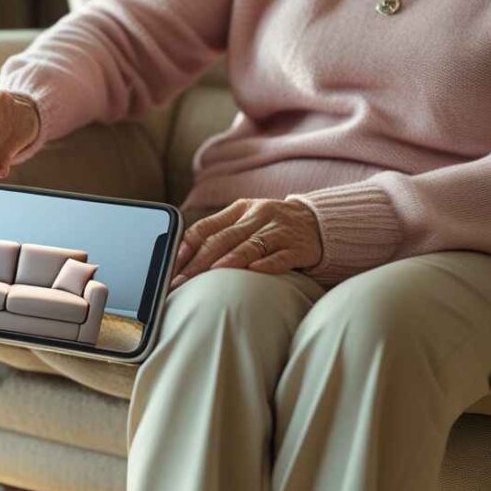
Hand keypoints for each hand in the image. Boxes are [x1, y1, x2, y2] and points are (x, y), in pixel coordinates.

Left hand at [170, 197, 322, 289]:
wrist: (319, 222)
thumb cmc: (273, 226)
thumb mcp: (246, 220)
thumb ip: (219, 233)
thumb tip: (181, 255)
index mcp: (240, 210)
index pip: (207, 227)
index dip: (186, 245)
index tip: (171, 263)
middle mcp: (258, 217)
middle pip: (224, 238)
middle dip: (199, 261)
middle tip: (182, 281)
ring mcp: (279, 231)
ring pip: (251, 245)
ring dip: (229, 260)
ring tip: (211, 274)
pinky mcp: (299, 247)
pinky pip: (281, 256)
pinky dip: (267, 264)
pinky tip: (254, 271)